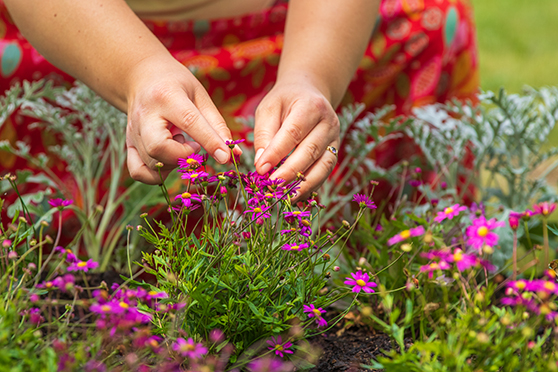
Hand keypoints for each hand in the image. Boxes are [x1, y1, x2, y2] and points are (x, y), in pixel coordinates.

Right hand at [125, 56, 239, 183]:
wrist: (141, 77)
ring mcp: (133, 132)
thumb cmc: (176, 85)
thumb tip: (233, 154)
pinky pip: (138, 171)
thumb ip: (217, 125)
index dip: (210, 142)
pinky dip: (157, 175)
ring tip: (180, 146)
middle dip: (183, 156)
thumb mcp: (200, 96)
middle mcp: (145, 115)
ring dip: (173, 163)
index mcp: (167, 97)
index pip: (189, 122)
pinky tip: (168, 160)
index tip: (226, 157)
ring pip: (150, 162)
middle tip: (195, 147)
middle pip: (158, 147)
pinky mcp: (129, 144)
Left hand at [253, 77, 339, 199]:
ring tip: (285, 196)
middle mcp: (329, 122)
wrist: (309, 93)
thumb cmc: (285, 101)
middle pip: (310, 152)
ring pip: (322, 166)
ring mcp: (335, 138)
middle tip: (271, 186)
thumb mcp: (269, 109)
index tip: (260, 170)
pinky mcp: (335, 151)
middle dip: (289, 172)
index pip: (293, 133)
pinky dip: (310, 185)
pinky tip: (295, 194)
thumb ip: (264, 134)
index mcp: (311, 106)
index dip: (276, 154)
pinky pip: (325, 172)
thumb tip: (261, 164)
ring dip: (303, 184)